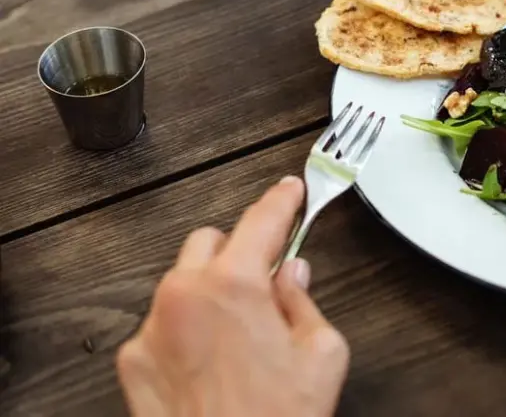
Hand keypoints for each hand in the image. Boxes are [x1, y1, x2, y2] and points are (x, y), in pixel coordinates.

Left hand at [116, 176, 348, 416]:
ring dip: (209, 290)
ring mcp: (152, 328)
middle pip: (209, 241)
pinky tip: (210, 363)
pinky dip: (185, 329)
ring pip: (180, 282)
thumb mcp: (322, 355)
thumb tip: (291, 276)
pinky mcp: (133, 361)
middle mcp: (184, 296)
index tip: (289, 191)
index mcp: (235, 285)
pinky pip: (161, 324)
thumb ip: (305, 302)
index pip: (261, 221)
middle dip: (239, 252)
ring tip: (239, 335)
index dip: (281, 201)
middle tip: (266, 282)